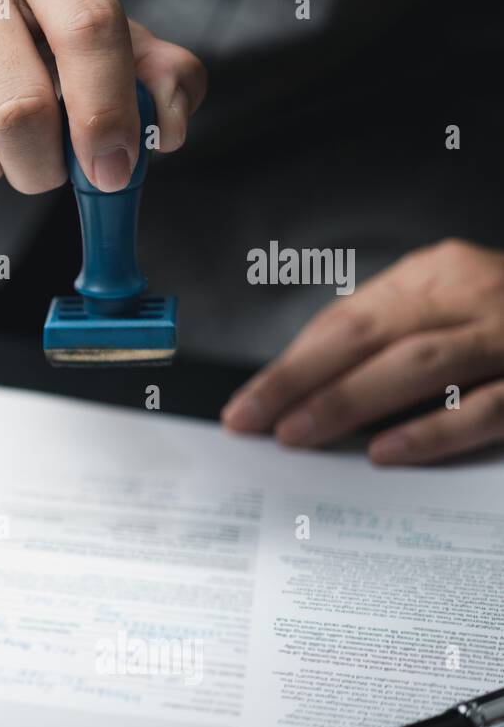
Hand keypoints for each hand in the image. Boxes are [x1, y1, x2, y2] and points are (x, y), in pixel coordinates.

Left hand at [222, 239, 503, 464]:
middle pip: (367, 335)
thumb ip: (391, 339)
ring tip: (297, 436)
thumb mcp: (450, 310)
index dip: (290, 363)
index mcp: (439, 273)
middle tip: (251, 421)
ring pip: (418, 364)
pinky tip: (386, 452)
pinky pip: (486, 406)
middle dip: (299, 381)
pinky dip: (433, 430)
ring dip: (349, 401)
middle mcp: (474, 292)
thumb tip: (305, 391)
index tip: (246, 404)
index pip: (345, 318)